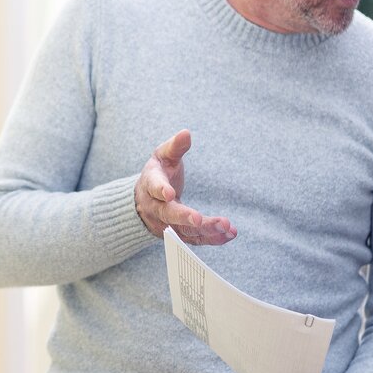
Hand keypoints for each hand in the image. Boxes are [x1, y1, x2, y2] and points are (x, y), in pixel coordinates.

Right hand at [135, 129, 235, 244]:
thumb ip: (175, 146)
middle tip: (199, 219)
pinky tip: (229, 234)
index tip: (169, 193)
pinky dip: (213, 238)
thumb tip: (186, 133)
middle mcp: (156, 208)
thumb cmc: (158, 173)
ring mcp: (167, 224)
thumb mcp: (163, 156)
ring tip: (226, 227)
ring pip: (185, 231)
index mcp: (150, 185)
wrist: (143, 201)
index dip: (160, 190)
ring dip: (206, 230)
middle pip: (169, 215)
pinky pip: (196, 239)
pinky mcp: (179, 235)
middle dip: (185, 218)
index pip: (154, 187)